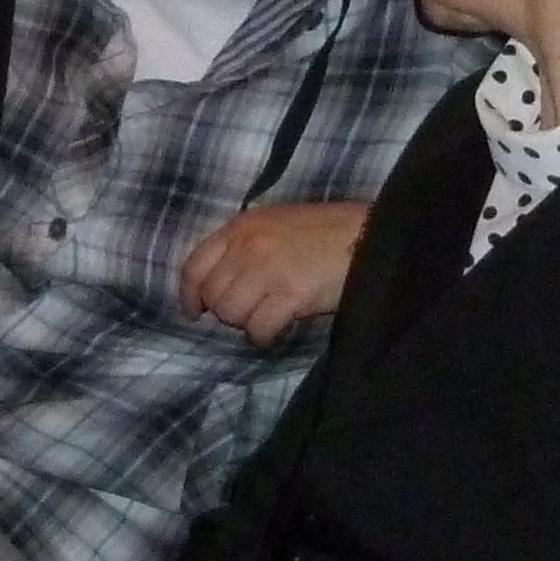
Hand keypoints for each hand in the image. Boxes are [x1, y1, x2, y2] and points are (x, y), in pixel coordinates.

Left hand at [180, 201, 370, 343]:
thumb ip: (248, 246)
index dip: (190, 294)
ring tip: (268, 317)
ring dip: (247, 323)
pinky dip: (264, 336)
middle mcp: (247, 245)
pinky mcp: (289, 294)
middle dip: (228, 310)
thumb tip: (227, 280)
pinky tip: (279, 329)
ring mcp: (267, 269)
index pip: (194, 265)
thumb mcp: (278, 224)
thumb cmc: (329, 231)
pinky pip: (258, 328)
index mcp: (242, 226)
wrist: (370, 236)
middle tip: (251, 312)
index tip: (195, 312)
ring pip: (231, 314)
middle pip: (213, 295)